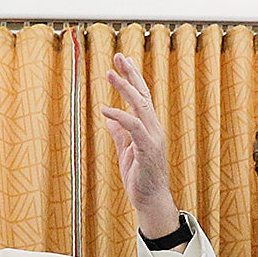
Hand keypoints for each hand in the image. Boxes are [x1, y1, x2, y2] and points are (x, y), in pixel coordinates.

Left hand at [100, 54, 178, 239]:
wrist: (151, 200)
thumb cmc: (140, 177)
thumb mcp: (126, 151)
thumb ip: (119, 133)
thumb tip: (109, 117)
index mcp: (149, 127)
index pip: (142, 96)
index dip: (132, 77)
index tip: (122, 61)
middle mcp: (154, 128)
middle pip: (143, 94)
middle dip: (131, 74)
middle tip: (118, 56)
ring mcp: (152, 137)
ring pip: (140, 106)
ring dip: (124, 88)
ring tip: (110, 74)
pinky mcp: (147, 149)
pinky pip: (132, 127)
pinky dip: (118, 115)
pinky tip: (104, 109)